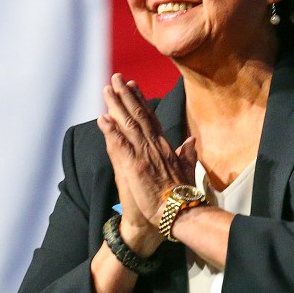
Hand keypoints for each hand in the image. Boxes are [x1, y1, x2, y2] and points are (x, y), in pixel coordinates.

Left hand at [96, 74, 196, 241]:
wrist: (179, 214)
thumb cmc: (181, 197)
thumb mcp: (187, 172)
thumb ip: (187, 155)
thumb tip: (191, 141)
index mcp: (165, 148)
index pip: (151, 119)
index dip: (140, 101)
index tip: (132, 85)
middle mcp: (154, 147)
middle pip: (138, 116)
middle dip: (126, 96)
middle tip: (115, 78)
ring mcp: (144, 156)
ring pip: (128, 125)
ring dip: (116, 106)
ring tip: (106, 90)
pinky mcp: (135, 167)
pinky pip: (120, 146)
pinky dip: (111, 132)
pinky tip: (102, 119)